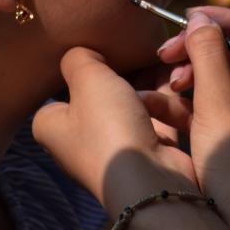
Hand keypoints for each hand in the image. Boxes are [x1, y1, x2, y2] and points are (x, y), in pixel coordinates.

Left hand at [32, 47, 196, 213]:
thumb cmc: (108, 126)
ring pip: (133, 102)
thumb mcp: (88, 77)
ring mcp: (113, 147)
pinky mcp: (145, 152)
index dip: (85, 69)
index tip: (105, 54)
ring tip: (165, 73)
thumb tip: (82, 52)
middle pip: (103, 91)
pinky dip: (167, 104)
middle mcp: (77, 139)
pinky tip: (179, 89)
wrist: (150, 177)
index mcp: (51, 125)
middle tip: (140, 56)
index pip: (63, 87)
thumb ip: (80, 56)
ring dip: (152, 89)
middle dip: (126, 75)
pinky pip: (156, 116)